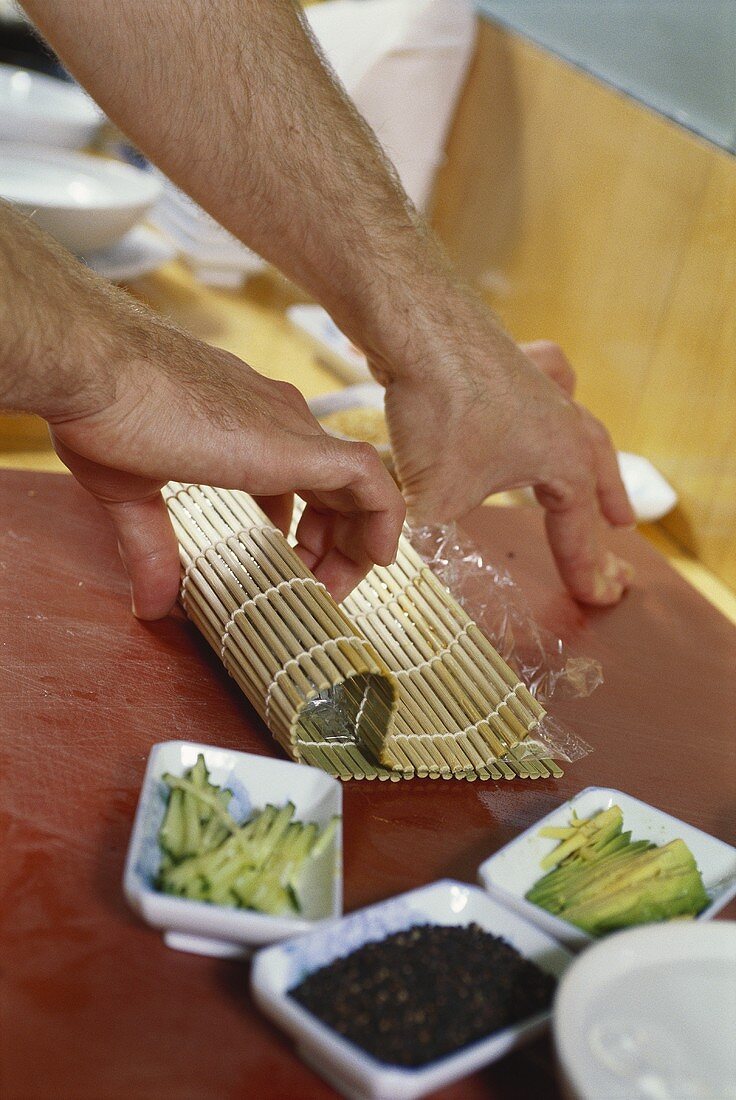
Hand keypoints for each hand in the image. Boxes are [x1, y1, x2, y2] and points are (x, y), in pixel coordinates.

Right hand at [48, 318, 403, 618]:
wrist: (95, 370)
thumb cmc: (104, 412)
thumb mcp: (131, 492)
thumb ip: (153, 547)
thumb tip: (152, 605)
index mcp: (244, 424)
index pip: (297, 479)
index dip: (300, 532)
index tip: (286, 571)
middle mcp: (279, 419)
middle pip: (334, 487)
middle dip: (332, 545)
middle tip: (315, 590)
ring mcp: (292, 428)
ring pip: (360, 485)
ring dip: (358, 542)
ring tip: (339, 588)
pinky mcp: (300, 445)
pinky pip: (371, 481)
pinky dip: (385, 519)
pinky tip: (379, 559)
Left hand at [378, 299, 633, 605]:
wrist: (421, 330)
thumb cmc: (441, 413)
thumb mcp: (439, 499)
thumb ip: (438, 530)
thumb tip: (416, 541)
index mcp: (563, 458)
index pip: (577, 527)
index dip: (584, 566)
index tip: (596, 596)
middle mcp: (561, 417)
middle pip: (595, 469)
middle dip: (606, 503)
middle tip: (620, 527)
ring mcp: (536, 383)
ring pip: (576, 420)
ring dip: (587, 449)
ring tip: (591, 465)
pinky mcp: (507, 359)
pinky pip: (542, 379)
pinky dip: (549, 391)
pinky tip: (543, 393)